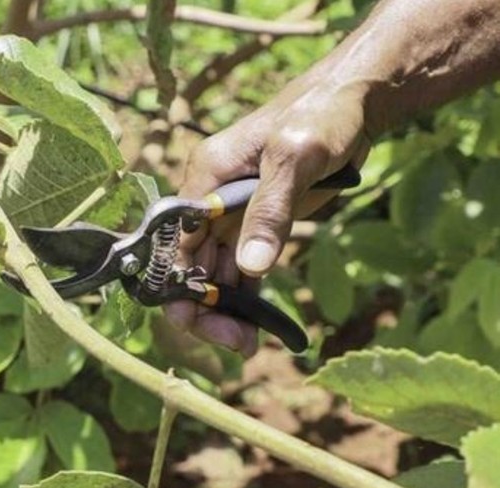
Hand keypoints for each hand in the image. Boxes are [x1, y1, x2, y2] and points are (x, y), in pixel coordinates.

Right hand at [166, 79, 370, 355]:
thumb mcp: (294, 157)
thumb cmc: (320, 116)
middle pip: (188, 268)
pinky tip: (257, 329)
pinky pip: (240, 272)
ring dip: (226, 312)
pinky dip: (245, 301)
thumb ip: (270, 211)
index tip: (209, 318)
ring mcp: (230, 217)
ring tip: (248, 345)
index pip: (175, 245)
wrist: (353, 102)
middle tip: (236, 342)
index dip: (182, 286)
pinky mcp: (257, 227)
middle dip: (204, 308)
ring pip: (212, 276)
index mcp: (203, 181)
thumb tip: (250, 268)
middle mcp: (207, 202)